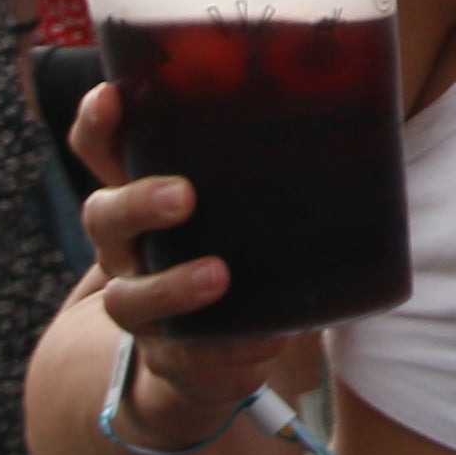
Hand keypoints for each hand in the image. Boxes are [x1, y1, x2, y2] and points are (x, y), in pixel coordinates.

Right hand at [64, 80, 297, 439]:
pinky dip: (221, 355)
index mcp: (143, 199)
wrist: (207, 359)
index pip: (103, 152)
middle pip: (103, 217)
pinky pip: (182, 359)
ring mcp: (142, 307)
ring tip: (218, 277)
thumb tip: (357, 103)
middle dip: (137, 202)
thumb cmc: (236, 252)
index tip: (110, 95)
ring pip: (127, 298)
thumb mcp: (242, 208)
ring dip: (171, 286)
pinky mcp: (170, 359)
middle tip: (183, 196)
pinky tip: (258, 344)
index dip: (98, 124)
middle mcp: (128, 250)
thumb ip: (271, 167)